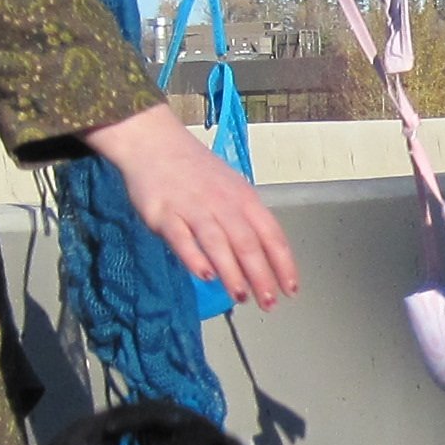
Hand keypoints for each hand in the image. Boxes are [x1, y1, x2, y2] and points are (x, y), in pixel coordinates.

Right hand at [85, 103, 298, 306]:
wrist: (153, 142)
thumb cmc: (195, 171)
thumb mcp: (230, 190)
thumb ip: (243, 223)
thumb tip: (259, 262)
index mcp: (243, 199)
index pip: (271, 234)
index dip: (283, 263)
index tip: (290, 289)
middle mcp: (222, 204)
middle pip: (247, 243)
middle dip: (261, 275)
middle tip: (268, 302)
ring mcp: (193, 208)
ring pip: (218, 243)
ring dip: (232, 272)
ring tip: (242, 295)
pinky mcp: (164, 213)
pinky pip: (182, 238)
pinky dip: (194, 257)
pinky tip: (205, 275)